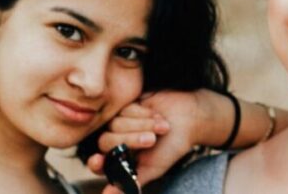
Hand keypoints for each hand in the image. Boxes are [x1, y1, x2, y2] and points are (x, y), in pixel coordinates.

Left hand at [88, 90, 226, 191]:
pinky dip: (143, 113)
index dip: (97, 162)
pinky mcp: (128, 106)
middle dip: (131, 140)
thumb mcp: (153, 168)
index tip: (99, 160)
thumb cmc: (173, 146)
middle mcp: (117, 141)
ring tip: (162, 126)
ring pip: (116, 124)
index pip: (98, 164)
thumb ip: (130, 182)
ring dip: (142, 125)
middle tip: (152, 140)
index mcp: (120, 160)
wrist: (190, 119)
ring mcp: (121, 122)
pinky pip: (125, 109)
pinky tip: (156, 115)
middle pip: (107, 142)